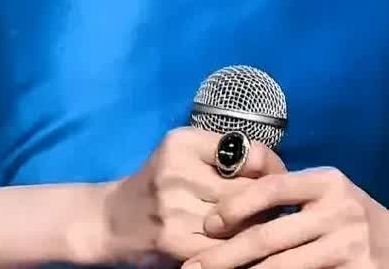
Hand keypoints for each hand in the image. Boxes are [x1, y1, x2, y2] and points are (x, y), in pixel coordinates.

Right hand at [95, 126, 287, 266]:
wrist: (110, 221)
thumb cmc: (156, 183)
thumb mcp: (181, 153)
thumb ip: (221, 152)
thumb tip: (272, 167)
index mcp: (184, 142)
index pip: (249, 151)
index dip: (273, 167)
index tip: (278, 177)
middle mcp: (179, 171)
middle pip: (248, 188)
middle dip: (267, 201)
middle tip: (275, 207)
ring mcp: (176, 209)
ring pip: (241, 220)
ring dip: (257, 226)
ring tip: (262, 227)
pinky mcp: (176, 243)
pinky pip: (225, 247)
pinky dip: (239, 247)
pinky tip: (242, 246)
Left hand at [186, 166, 388, 268]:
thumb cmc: (358, 220)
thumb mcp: (332, 196)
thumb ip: (294, 197)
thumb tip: (230, 209)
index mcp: (328, 182)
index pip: (273, 188)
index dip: (237, 206)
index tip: (207, 224)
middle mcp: (339, 210)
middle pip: (270, 237)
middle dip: (226, 255)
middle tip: (193, 267)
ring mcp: (349, 246)